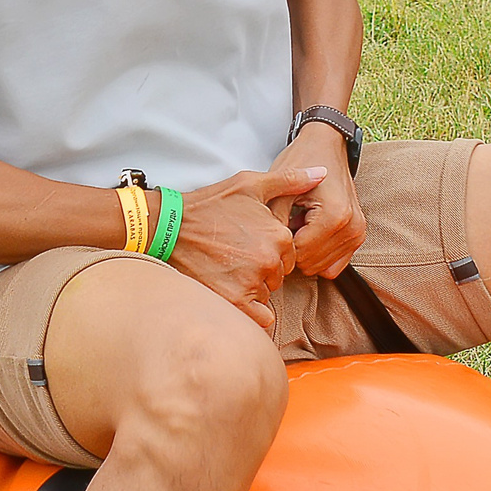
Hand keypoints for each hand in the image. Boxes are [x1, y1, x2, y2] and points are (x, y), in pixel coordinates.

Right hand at [168, 166, 327, 328]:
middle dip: (263, 270)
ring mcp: (252, 282)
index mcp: (278, 236)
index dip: (272, 251)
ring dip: (253, 288)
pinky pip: (259, 318)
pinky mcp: (234, 299)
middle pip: (278, 276)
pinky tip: (235, 295)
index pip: (289, 255)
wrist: (169, 226)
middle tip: (237, 257)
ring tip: (227, 270)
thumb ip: (290, 180)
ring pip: (266, 294)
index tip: (250, 244)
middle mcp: (269, 261)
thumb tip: (322, 172)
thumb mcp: (250, 184)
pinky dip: (251, 311)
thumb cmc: (208, 204)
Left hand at [274, 126, 365, 278]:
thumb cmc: (302, 161)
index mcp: (334, 216)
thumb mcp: (279, 188)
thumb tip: (269, 249)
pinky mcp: (358, 237)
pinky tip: (309, 232)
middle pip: (310, 264)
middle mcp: (352, 228)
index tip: (273, 227)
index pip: (298, 254)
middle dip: (292, 249)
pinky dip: (318, 254)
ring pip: (321, 268)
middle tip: (287, 222)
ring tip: (299, 224)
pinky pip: (334, 265)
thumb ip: (273, 221)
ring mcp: (358, 233)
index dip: (279, 244)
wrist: (326, 145)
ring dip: (305, 251)